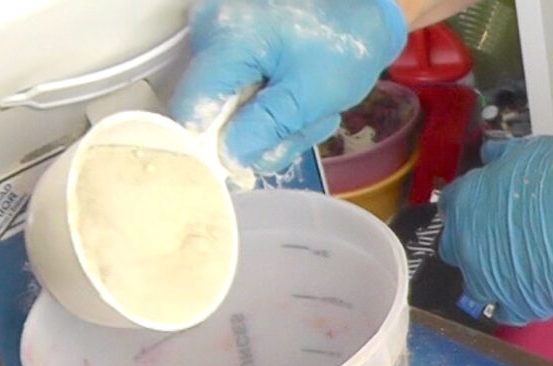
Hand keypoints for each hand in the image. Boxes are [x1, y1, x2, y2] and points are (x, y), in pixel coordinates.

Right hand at [169, 0, 407, 171]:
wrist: (361, 12)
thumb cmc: (343, 48)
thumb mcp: (310, 97)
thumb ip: (266, 128)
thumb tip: (228, 157)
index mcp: (225, 39)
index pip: (191, 111)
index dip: (214, 148)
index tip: (249, 163)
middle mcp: (207, 32)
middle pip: (211, 115)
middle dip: (260, 134)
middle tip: (303, 123)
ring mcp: (216, 38)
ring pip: (229, 113)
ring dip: (272, 125)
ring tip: (307, 109)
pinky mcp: (227, 47)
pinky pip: (238, 97)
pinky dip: (269, 108)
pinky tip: (296, 97)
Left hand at [438, 137, 552, 324]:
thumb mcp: (529, 152)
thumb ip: (502, 158)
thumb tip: (491, 156)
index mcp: (465, 203)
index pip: (451, 202)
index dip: (467, 202)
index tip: (481, 203)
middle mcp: (467, 245)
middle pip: (453, 246)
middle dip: (470, 241)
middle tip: (496, 234)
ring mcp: (488, 281)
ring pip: (475, 283)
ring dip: (488, 274)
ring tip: (515, 264)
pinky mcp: (515, 307)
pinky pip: (503, 308)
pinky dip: (511, 300)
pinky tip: (528, 287)